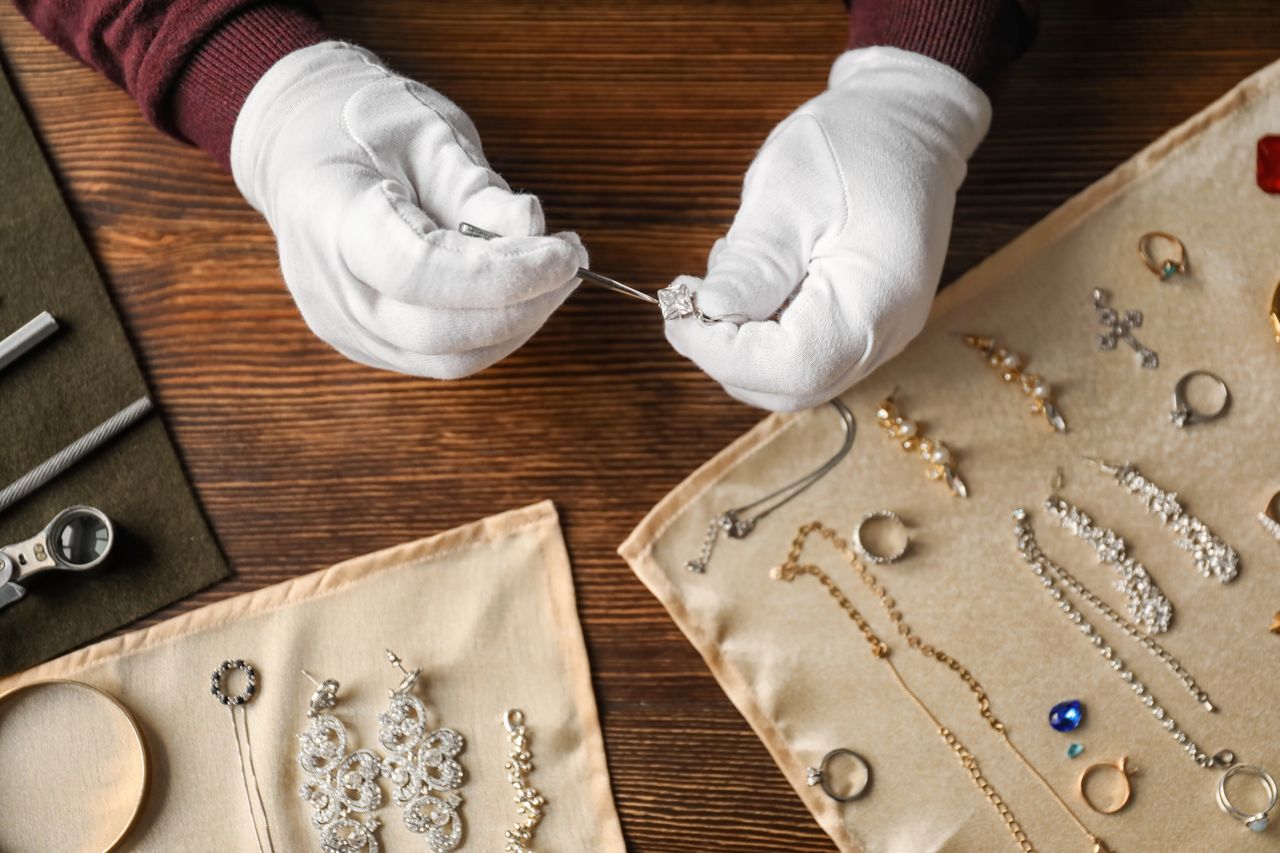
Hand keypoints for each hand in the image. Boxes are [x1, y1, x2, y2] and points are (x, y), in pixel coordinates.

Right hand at [231, 43, 584, 378]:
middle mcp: (328, 288)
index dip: (504, 273)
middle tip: (570, 263)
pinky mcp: (364, 344)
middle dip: (522, 305)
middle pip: (438, 334)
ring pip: (447, 359)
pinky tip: (519, 292)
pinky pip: (440, 357)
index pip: (420, 272)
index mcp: (329, 218)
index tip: (564, 254)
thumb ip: (479, 189)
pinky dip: (492, 331)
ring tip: (553, 274)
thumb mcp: (428, 133)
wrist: (299, 148)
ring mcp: (342, 326)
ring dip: (516, 323)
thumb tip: (535, 232)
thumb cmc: (363, 128)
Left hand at [664, 47, 990, 410]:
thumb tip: (707, 315)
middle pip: (789, 386)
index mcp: (874, 303)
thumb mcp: (789, 194)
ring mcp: (878, 336)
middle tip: (687, 300)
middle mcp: (884, 335)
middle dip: (726, 354)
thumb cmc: (855, 145)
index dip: (723, 353)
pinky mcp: (862, 327)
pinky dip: (763, 334)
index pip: (789, 367)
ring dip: (742, 345)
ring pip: (792, 379)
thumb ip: (752, 265)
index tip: (678, 313)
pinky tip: (755, 284)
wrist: (907, 121)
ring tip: (727, 278)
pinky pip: (804, 354)